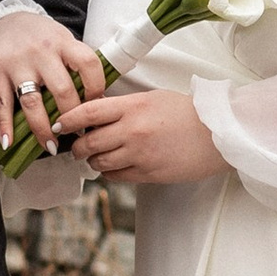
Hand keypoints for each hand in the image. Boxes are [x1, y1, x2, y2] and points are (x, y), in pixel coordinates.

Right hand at [0, 10, 106, 151]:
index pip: (88, 65)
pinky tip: (8, 142)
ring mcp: (17, 62)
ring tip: (51, 146)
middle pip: (62, 90)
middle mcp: (41, 51)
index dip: (96, 89)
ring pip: (33, 102)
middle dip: (71, 117)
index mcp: (63, 42)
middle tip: (76, 132)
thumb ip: (77, 64)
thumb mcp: (62, 39)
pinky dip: (5, 125)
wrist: (4, 19)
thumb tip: (97, 100)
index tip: (95, 106)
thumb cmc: (39, 35)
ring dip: (43, 129)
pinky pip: (2, 103)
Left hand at [61, 86, 226, 186]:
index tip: (59, 124)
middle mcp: (132, 131)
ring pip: (99, 163)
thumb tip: (97, 114)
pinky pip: (116, 176)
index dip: (67, 120)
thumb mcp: (153, 98)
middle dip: (77, 147)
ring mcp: (139, 154)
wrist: (218, 133)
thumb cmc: (188, 113)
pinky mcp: (148, 173)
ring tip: (97, 156)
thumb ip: (125, 107)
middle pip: (88, 143)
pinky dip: (110, 173)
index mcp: (133, 107)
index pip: (88, 112)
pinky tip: (116, 166)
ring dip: (93, 161)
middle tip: (76, 146)